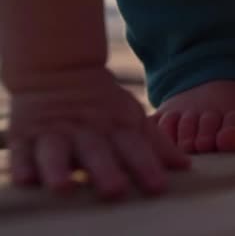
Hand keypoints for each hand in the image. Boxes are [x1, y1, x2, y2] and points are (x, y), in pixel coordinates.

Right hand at [7, 67, 189, 199]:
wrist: (60, 70)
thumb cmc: (103, 103)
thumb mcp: (132, 116)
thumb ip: (157, 144)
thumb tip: (185, 167)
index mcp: (117, 125)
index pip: (135, 146)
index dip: (147, 166)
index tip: (159, 187)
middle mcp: (87, 128)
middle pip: (97, 150)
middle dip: (106, 170)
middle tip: (115, 190)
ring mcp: (56, 131)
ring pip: (56, 150)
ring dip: (59, 169)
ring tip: (64, 187)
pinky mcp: (26, 135)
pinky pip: (23, 150)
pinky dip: (23, 164)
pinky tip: (26, 180)